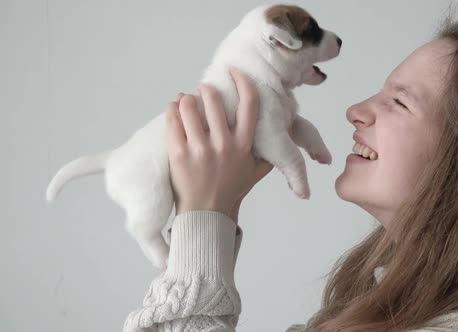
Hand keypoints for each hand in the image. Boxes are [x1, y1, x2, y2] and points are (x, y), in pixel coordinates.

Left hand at [165, 68, 273, 220]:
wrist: (207, 213)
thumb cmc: (232, 189)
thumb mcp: (256, 171)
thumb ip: (271, 152)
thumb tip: (285, 134)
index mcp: (244, 145)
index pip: (249, 104)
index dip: (242, 82)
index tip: (233, 71)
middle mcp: (224, 145)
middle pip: (214, 100)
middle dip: (207, 89)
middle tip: (204, 90)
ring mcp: (200, 149)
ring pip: (189, 106)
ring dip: (187, 98)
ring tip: (186, 100)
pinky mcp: (179, 154)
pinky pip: (173, 121)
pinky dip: (172, 109)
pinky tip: (174, 107)